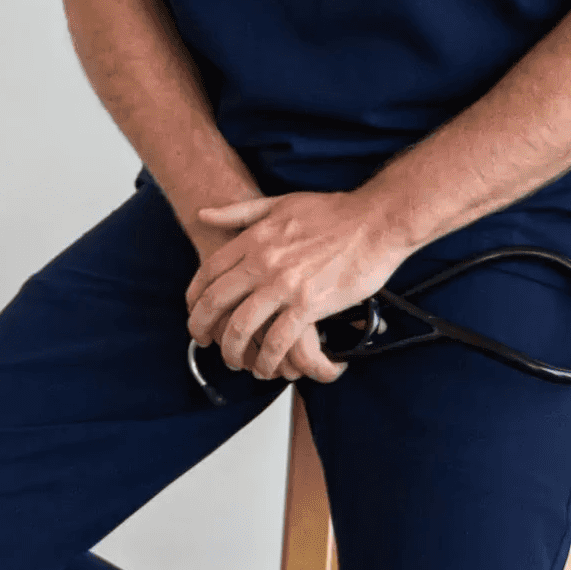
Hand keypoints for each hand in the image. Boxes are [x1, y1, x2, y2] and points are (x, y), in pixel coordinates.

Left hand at [185, 190, 409, 385]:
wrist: (376, 221)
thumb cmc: (334, 211)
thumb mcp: (280, 203)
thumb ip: (239, 212)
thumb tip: (203, 214)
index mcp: (254, 239)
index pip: (208, 272)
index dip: (194, 297)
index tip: (194, 311)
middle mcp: (263, 262)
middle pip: (215, 303)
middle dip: (202, 328)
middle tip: (203, 342)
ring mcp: (284, 285)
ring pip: (241, 327)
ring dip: (233, 350)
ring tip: (235, 361)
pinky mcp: (309, 305)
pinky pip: (277, 341)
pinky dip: (268, 359)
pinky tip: (268, 367)